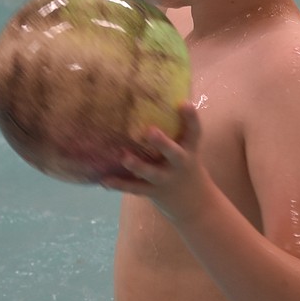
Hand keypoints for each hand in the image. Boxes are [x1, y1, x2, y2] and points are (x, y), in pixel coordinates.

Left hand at [100, 104, 207, 218]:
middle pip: (174, 153)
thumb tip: (155, 96)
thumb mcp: (187, 149)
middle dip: (162, 143)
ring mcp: (165, 179)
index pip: (194, 132)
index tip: (184, 103)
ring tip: (124, 157)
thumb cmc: (185, 166)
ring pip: (151, 173)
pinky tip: (104, 180)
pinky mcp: (152, 192)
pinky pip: (134, 188)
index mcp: (189, 150)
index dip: (191, 118)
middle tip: (150, 131)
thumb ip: (176, 129)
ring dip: (137, 166)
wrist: (195, 204)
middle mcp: (179, 164)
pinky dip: (119, 185)